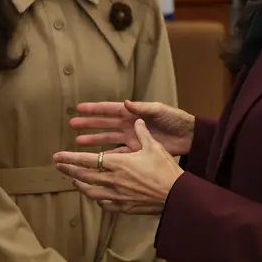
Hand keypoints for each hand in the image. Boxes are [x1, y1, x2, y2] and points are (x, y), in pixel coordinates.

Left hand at [54, 119, 183, 214]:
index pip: (86, 160)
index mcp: (118, 163)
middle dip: (69, 170)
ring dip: (80, 185)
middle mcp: (113, 180)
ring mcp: (117, 196)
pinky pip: (104, 204)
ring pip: (91, 192)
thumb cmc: (166, 170)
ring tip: (74, 180)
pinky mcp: (124, 207)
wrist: (177, 196)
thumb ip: (142, 133)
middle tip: (59, 167)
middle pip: (84, 176)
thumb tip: (137, 119)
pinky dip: (97, 199)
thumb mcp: (154, 147)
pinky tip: (96, 196)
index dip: (69, 158)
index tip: (57, 156)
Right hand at [70, 100, 194, 155]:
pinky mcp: (137, 150)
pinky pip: (118, 153)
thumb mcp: (159, 110)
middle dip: (88, 124)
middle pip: (104, 124)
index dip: (94, 109)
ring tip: (78, 142)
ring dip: (94, 140)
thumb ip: (142, 108)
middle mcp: (128, 124)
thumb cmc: (175, 119)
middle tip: (72, 124)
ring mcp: (131, 138)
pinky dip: (107, 156)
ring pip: (107, 139)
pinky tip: (96, 158)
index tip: (78, 108)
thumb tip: (125, 103)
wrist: (189, 136)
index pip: (109, 110)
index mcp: (132, 112)